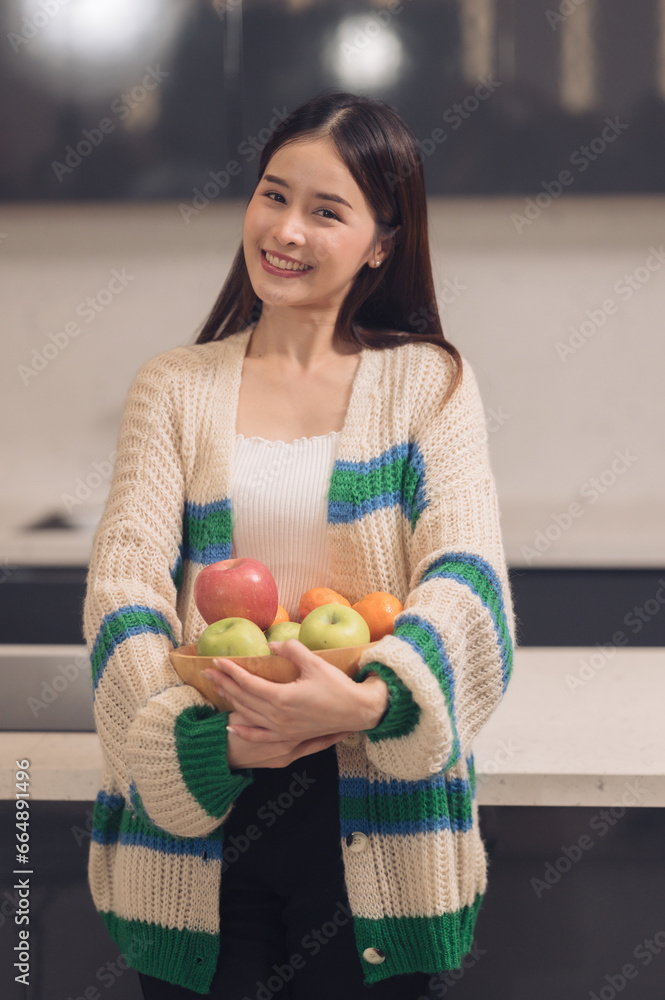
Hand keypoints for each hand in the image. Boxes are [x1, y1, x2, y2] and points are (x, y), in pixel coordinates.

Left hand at [203, 638, 388, 769]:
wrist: (356, 712)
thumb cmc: (337, 686)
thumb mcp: (315, 662)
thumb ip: (291, 650)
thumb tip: (272, 644)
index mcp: (282, 697)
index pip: (248, 682)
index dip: (231, 671)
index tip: (216, 661)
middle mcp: (278, 716)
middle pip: (243, 698)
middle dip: (224, 684)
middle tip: (208, 672)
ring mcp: (282, 729)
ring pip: (248, 714)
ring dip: (230, 701)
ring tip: (217, 688)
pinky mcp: (288, 736)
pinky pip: (260, 736)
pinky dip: (244, 730)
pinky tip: (232, 724)